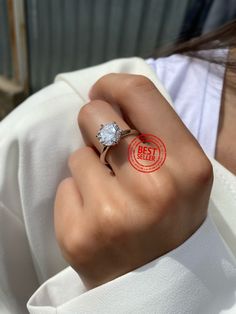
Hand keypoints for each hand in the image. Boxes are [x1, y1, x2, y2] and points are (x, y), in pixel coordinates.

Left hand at [54, 74, 212, 288]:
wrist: (154, 281)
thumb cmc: (168, 218)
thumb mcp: (182, 172)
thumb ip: (154, 131)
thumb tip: (110, 95)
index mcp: (188, 165)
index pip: (139, 94)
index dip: (114, 85)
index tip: (103, 91)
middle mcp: (155, 187)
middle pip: (95, 115)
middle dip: (94, 125)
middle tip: (107, 150)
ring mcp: (113, 213)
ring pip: (78, 154)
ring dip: (90, 169)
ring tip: (111, 196)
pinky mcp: (79, 235)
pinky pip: (65, 187)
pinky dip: (76, 196)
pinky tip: (97, 219)